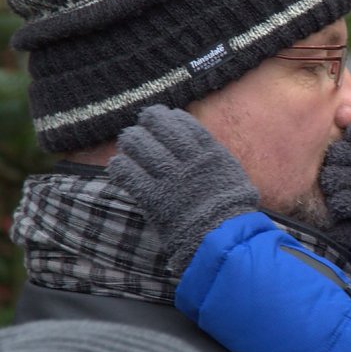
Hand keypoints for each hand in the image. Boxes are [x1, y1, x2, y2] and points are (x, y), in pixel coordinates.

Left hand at [107, 105, 258, 273]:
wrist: (222, 235)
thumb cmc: (231, 206)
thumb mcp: (230, 171)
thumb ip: (213, 154)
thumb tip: (198, 140)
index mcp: (209, 152)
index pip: (183, 122)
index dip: (168, 117)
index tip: (161, 117)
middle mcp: (188, 160)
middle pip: (159, 128)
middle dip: (146, 123)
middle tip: (139, 127)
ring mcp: (169, 178)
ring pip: (139, 146)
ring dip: (130, 141)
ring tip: (127, 143)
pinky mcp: (153, 197)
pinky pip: (128, 173)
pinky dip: (120, 166)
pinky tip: (118, 165)